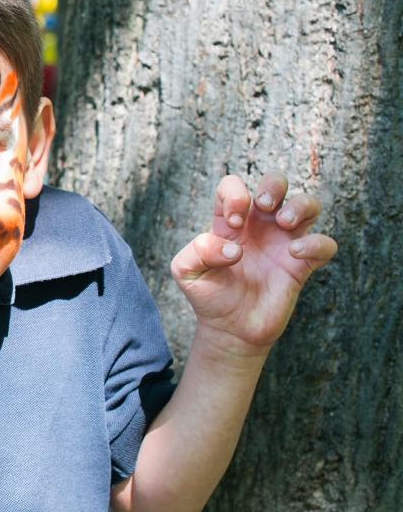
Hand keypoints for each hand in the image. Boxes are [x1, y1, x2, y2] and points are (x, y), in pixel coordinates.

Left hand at [171, 173, 337, 356]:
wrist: (230, 328)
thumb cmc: (208, 294)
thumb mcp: (186, 271)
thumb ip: (198, 250)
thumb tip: (234, 247)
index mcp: (230, 221)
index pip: (233, 185)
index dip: (235, 194)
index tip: (232, 223)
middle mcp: (259, 226)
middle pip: (277, 182)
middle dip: (274, 183)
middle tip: (264, 206)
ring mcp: (283, 242)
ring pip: (308, 204)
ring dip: (300, 205)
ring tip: (283, 222)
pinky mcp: (302, 265)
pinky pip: (325, 244)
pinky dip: (316, 243)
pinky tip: (295, 253)